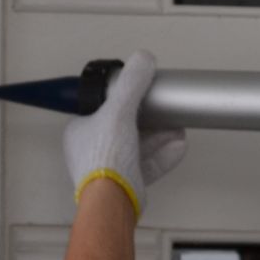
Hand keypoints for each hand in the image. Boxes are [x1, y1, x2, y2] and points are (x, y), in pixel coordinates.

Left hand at [61, 48, 188, 219]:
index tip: (141, 92)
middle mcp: (94, 149)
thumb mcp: (118, 111)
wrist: (113, 200)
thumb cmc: (104, 159)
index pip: (102, 107)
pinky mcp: (128, 182)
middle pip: (126, 126)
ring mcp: (111, 167)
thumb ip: (131, 84)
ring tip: (178, 126)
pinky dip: (164, 154)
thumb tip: (142, 59)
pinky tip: (179, 145)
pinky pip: (148, 163)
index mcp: (81, 130)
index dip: (123, 98)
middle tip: (165, 108)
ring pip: (139, 145)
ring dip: (160, 136)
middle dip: (151, 118)